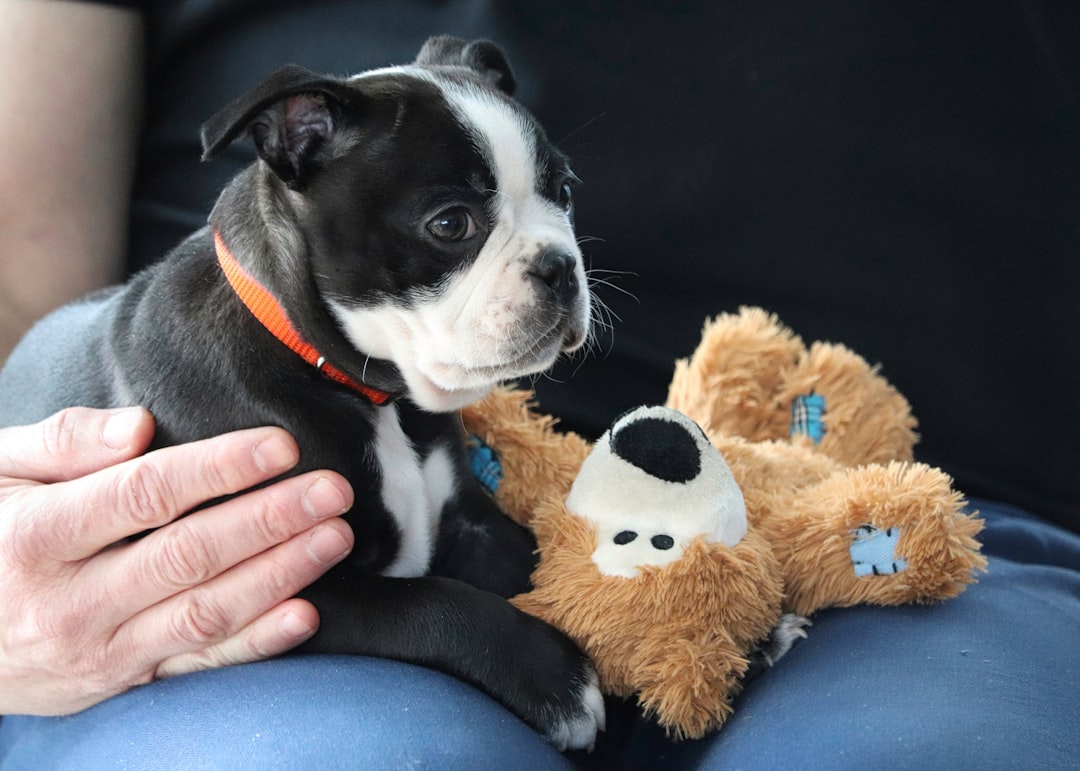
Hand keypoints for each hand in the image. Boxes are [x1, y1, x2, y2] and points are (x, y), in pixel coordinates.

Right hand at [0, 406, 354, 715]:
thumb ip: (64, 444)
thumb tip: (140, 429)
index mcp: (36, 536)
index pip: (144, 496)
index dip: (220, 469)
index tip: (282, 446)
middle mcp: (68, 602)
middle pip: (188, 554)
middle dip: (270, 519)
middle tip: (332, 490)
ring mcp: (97, 651)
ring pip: (204, 612)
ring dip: (280, 574)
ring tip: (334, 537)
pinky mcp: (120, 682)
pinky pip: (197, 664)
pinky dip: (255, 644)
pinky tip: (304, 614)